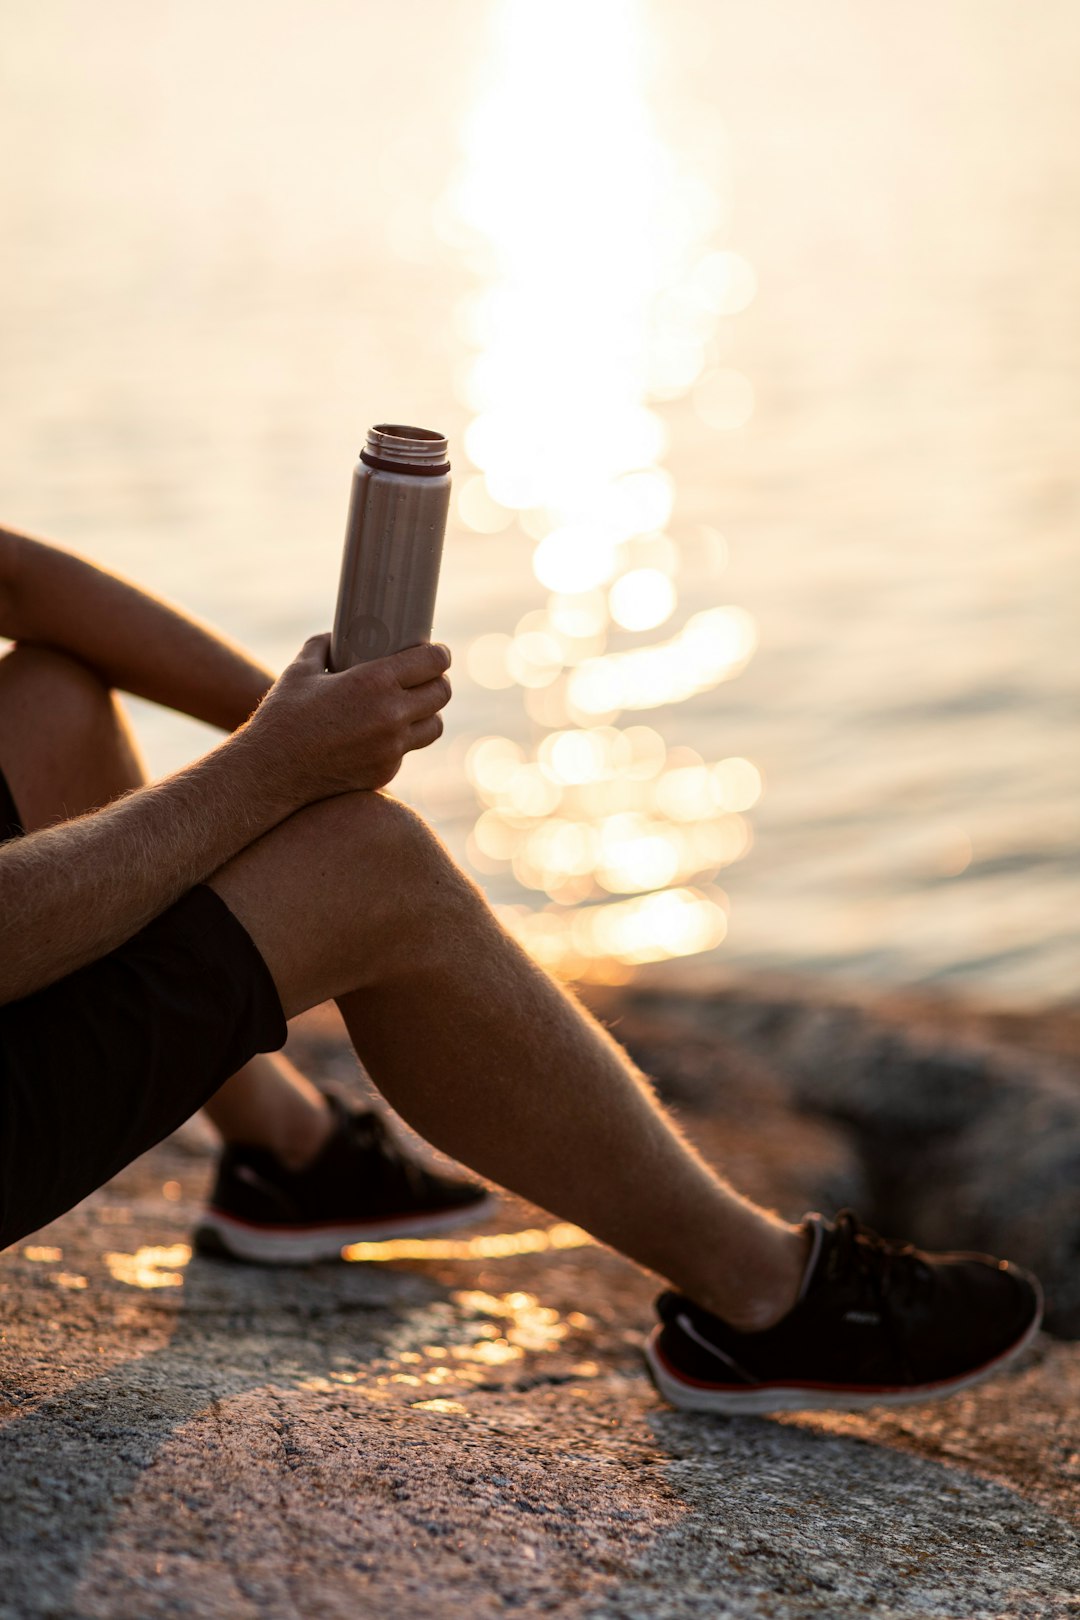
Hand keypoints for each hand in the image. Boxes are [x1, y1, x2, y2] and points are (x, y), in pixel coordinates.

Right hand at [243, 633, 451, 805]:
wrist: (270, 772)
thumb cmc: (283, 717)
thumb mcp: (300, 671)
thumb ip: (321, 647)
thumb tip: (334, 638)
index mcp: (374, 682)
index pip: (432, 662)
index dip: (440, 654)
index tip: (438, 652)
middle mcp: (390, 715)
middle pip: (441, 693)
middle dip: (438, 681)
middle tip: (428, 677)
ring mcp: (391, 748)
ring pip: (434, 726)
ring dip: (429, 713)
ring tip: (414, 706)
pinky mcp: (385, 772)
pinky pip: (407, 751)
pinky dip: (402, 740)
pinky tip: (385, 733)